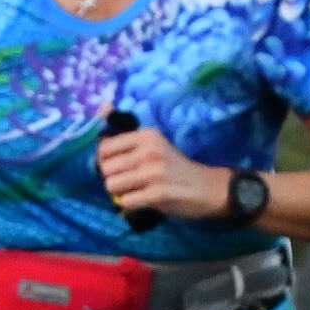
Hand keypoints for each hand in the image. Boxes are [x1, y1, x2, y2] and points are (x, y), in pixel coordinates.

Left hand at [96, 124, 229, 221]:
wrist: (206, 188)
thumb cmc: (174, 167)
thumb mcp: (154, 144)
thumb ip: (127, 134)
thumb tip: (103, 104)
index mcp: (146, 135)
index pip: (104, 147)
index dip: (105, 161)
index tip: (118, 167)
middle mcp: (149, 150)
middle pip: (106, 168)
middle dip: (112, 178)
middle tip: (127, 182)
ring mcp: (154, 172)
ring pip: (112, 185)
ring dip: (119, 193)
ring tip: (134, 191)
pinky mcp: (158, 194)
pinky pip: (125, 201)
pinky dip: (129, 205)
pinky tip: (142, 201)